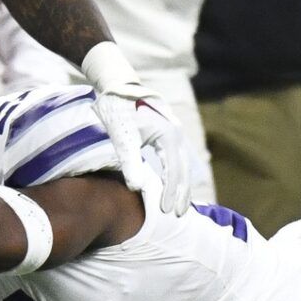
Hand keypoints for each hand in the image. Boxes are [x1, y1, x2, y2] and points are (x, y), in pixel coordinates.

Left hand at [81, 40, 188, 213]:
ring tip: (179, 206)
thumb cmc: (117, 108)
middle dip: (182, 193)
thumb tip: (136, 187)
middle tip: (177, 215)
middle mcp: (176, 133)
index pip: (173, 170)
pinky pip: (177, 159)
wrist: (116, 85)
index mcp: (168, 134)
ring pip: (183, 165)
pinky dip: (177, 175)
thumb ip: (129, 160)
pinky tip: (172, 187)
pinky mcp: (167, 133)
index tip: (166, 211)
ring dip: (182, 186)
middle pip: (184, 170)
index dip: (171, 192)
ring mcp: (174, 132)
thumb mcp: (121, 135)